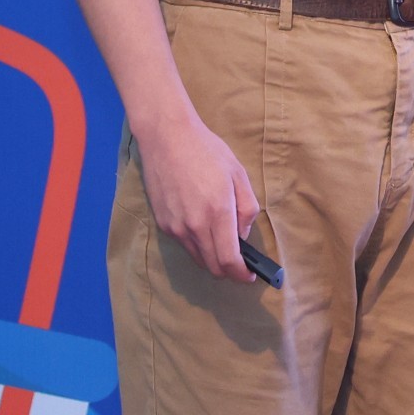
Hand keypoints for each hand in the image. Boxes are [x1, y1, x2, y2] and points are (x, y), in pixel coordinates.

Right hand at [136, 110, 261, 279]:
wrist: (167, 138)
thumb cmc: (207, 151)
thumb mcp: (238, 174)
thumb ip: (247, 208)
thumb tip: (243, 235)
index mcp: (218, 212)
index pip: (229, 260)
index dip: (241, 274)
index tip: (250, 276)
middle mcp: (195, 226)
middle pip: (213, 267)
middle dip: (229, 270)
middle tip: (240, 262)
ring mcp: (176, 227)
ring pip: (198, 258)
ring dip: (213, 258)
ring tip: (223, 241)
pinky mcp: (163, 224)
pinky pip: (185, 245)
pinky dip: (198, 245)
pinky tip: (203, 227)